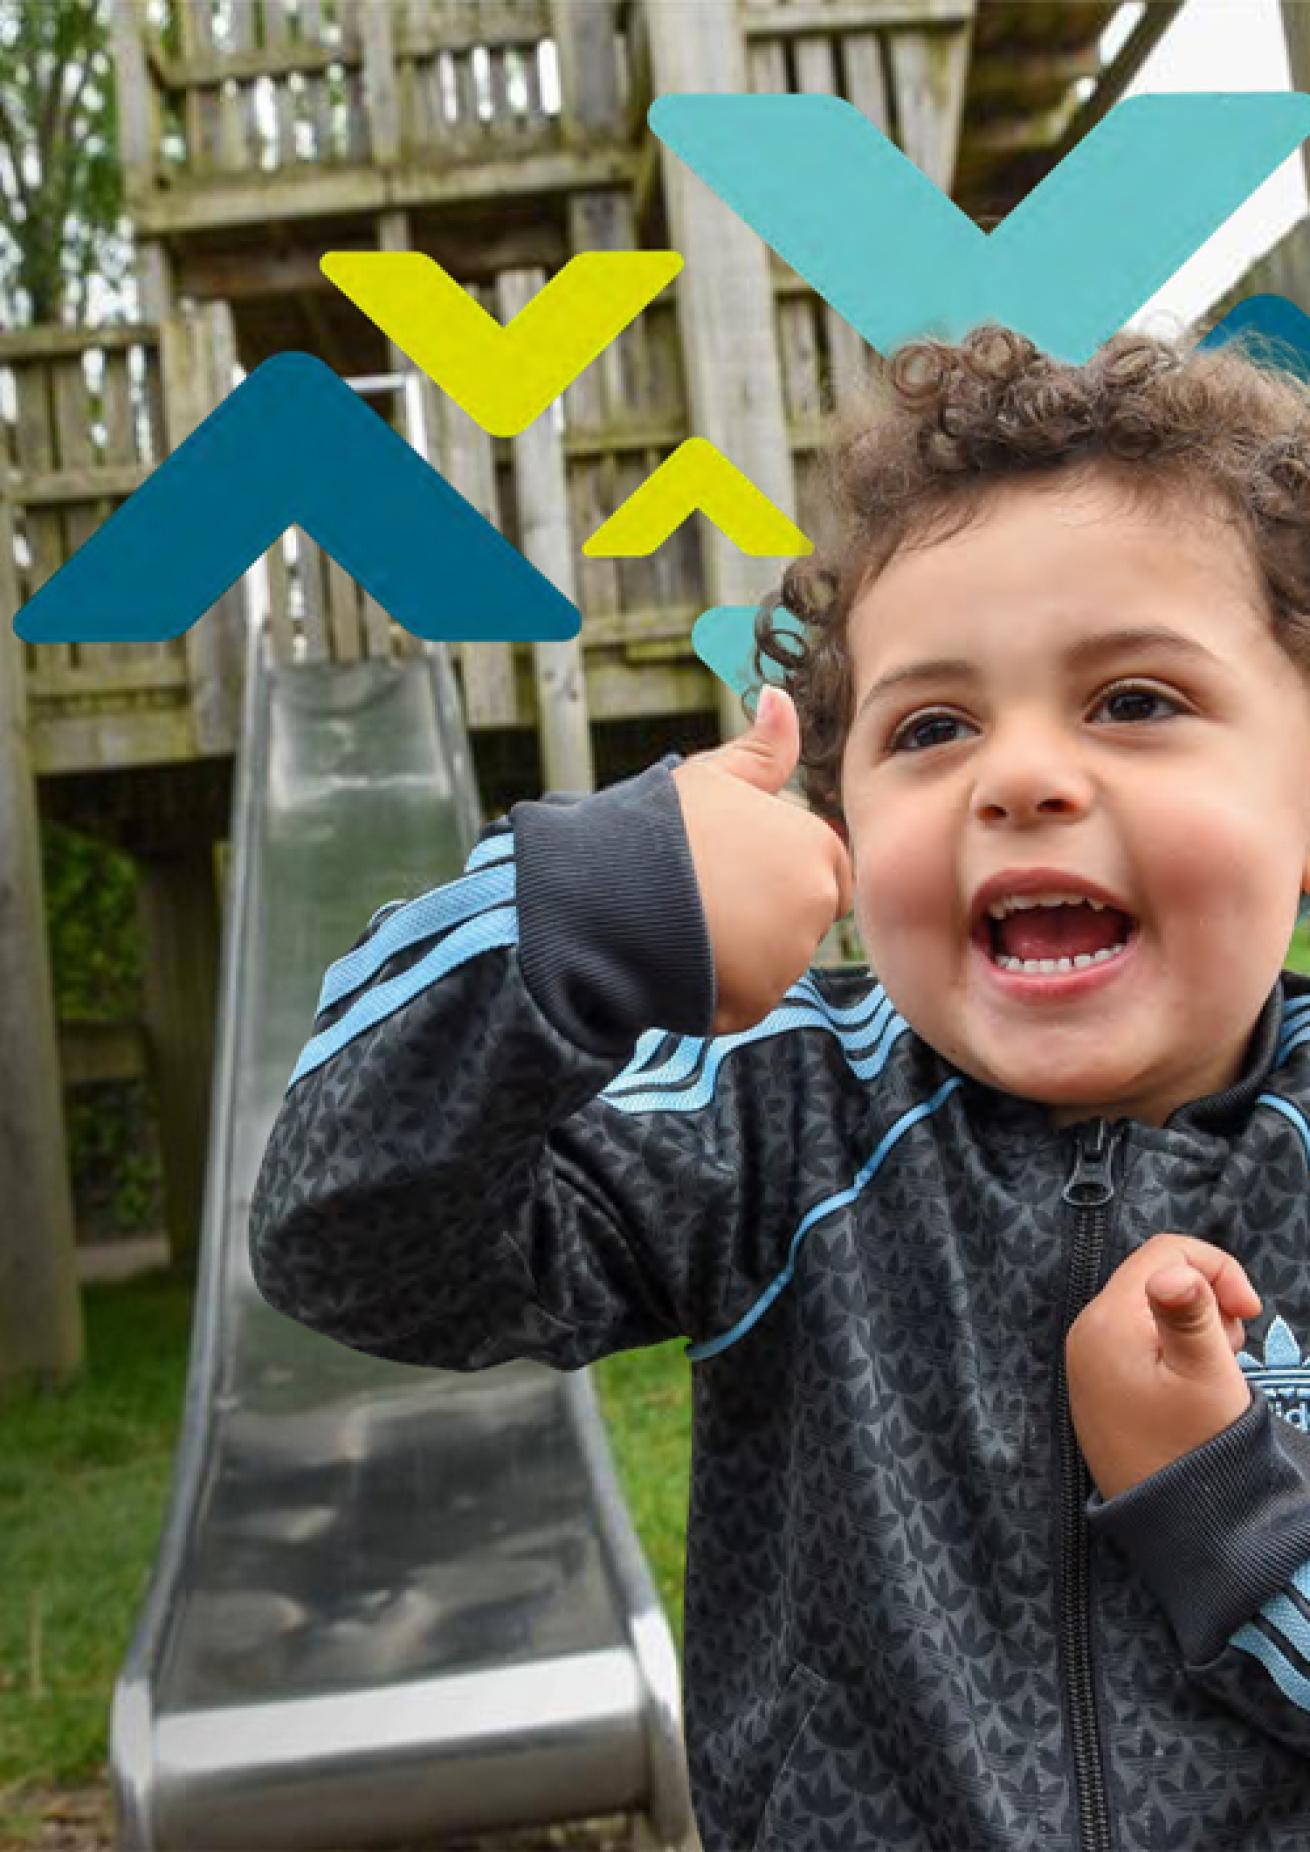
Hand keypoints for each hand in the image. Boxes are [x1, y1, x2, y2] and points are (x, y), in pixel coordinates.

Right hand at [671, 685, 854, 1034]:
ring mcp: (790, 955)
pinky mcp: (758, 1000)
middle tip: (703, 896)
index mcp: (817, 843)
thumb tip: (782, 697)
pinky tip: (682, 958)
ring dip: (739, 952)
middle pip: (802, 920)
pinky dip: (718, 988)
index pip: (827, 871)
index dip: (777, 871)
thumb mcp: (711, 776)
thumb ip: (762, 749)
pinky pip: (746, 998)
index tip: (730, 867)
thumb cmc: (655, 827)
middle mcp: (817, 900)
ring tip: (686, 924)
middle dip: (764, 915)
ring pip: (773, 962)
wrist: (599, 892)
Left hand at [1065, 1233, 1260, 1501]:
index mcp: (1108, 1319)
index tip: (1251, 1313)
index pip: (1164, 1252)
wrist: (1173, 1524)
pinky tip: (1194, 1386)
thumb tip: (1173, 1268)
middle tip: (1232, 1350)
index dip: (1217, 1269)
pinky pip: (1141, 1340)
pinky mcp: (1099, 1384)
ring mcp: (1089, 1359)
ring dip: (1195, 1326)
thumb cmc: (1194, 1448)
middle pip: (1156, 1277)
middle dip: (1207, 1301)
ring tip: (1216, 1370)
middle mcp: (1087, 1331)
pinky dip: (1175, 1349)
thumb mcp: (1204, 1375)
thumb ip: (1190, 1315)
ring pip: (1152, 1309)